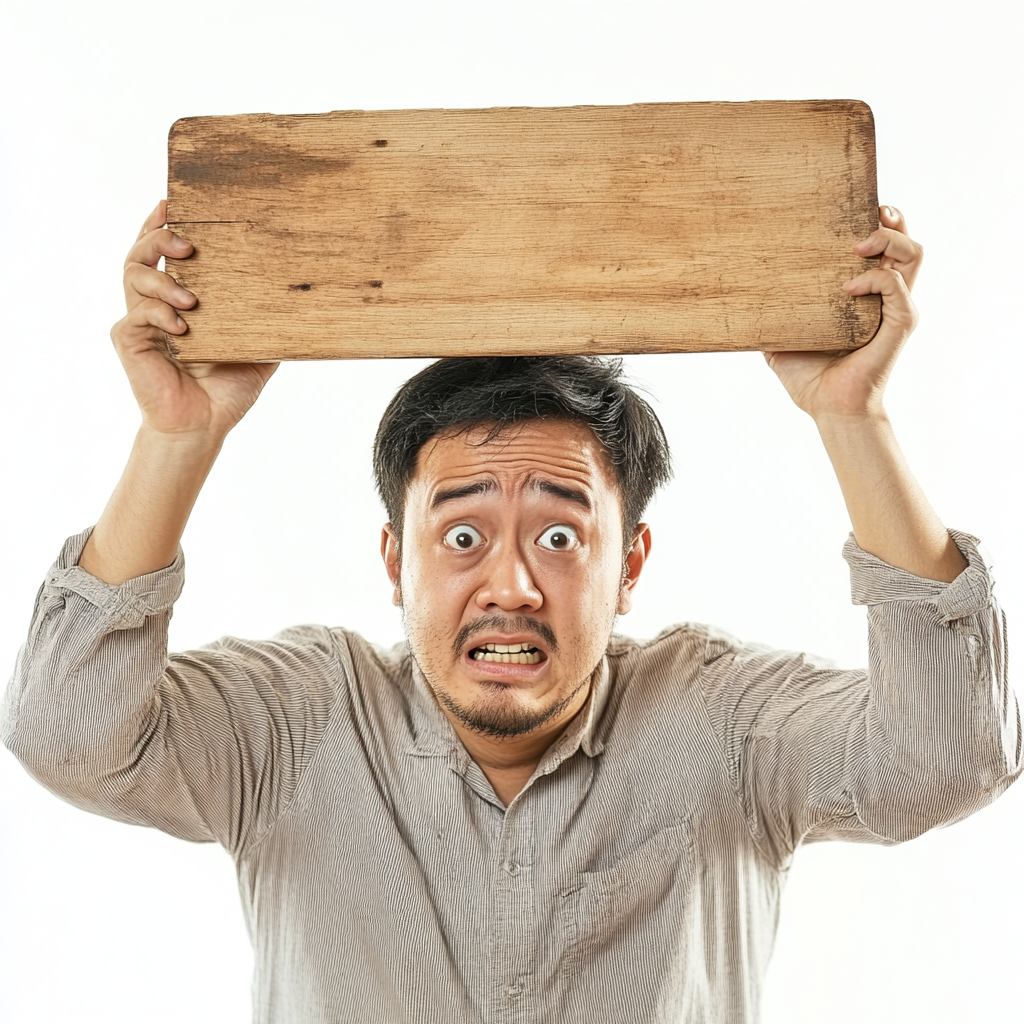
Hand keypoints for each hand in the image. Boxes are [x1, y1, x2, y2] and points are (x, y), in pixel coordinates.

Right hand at [112, 201, 277, 441]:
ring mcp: (139, 320)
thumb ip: (270, 321)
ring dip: (163, 278)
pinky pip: (137, 315)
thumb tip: (308, 297)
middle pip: (141, 251)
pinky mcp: (129, 340)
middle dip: (159, 236)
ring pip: (133, 274)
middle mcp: (154, 302)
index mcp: (179, 297)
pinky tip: (183, 329)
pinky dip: (160, 316)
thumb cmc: (227, 389)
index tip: (175, 201)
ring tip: (191, 297)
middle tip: (189, 242)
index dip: (163, 222)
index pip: (165, 250)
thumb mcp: (258, 347)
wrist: (206, 425)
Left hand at [763, 205, 922, 421]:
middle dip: (890, 218)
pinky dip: (874, 278)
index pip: (880, 245)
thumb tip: (734, 293)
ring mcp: (896, 307)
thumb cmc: (810, 376)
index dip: (874, 221)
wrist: (827, 407)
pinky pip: (896, 286)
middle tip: (865, 213)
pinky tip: (848, 288)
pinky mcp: (899, 323)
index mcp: (864, 292)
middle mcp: (885, 295)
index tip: (852, 207)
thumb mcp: (781, 336)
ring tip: (858, 244)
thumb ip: (769, 313)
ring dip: (889, 238)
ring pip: (913, 253)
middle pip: (904, 239)